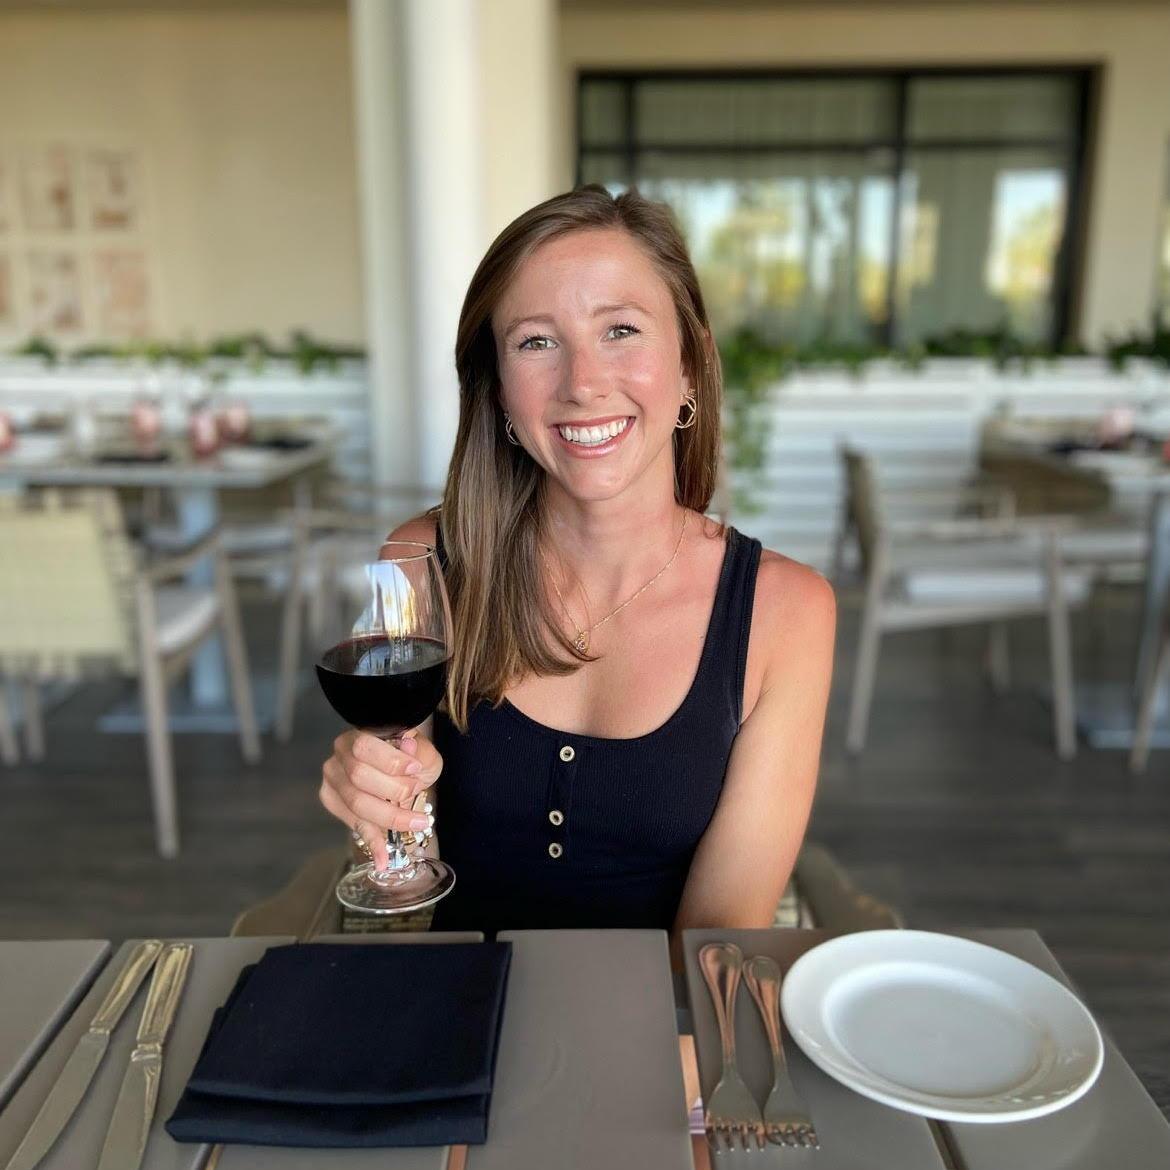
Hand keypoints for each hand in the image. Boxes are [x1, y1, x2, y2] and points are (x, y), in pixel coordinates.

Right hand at [319, 728, 443, 869]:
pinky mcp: (333, 801)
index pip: (365, 746)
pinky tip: (383, 859)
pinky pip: (354, 825)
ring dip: (390, 817)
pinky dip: (372, 842)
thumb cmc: (411, 758)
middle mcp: (340, 754)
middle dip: (393, 789)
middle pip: (359, 777)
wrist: (402, 772)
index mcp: (361, 734)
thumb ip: (418, 750)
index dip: (390, 761)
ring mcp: (333, 778)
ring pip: (356, 803)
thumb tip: (407, 748)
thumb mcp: (422, 752)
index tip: (415, 769)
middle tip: (415, 793)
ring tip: (417, 822)